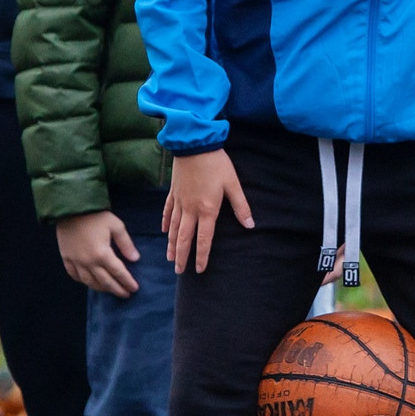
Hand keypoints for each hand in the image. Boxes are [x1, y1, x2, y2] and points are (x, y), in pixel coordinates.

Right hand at [57, 210, 141, 297]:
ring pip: (90, 282)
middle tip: (126, 294)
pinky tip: (90, 282)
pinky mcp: (66, 259)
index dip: (127, 282)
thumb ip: (126, 244)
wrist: (69, 208)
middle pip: (105, 282)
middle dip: (117, 290)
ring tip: (110, 290)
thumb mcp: (116, 225)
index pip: (118, 272)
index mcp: (102, 254)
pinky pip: (74, 276)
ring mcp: (76, 262)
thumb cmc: (95, 215)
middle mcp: (89, 262)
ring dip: (102, 288)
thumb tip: (135, 259)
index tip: (134, 289)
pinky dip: (83, 281)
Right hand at [163, 148, 252, 275]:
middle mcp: (191, 209)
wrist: (194, 143)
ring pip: (174, 228)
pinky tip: (165, 231)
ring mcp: (180, 201)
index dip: (201, 256)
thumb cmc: (216, 162)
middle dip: (182, 256)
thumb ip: (241, 206)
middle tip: (179, 271)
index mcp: (207, 209)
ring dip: (172, 244)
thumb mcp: (233, 183)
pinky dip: (166, 223)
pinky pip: (168, 211)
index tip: (199, 270)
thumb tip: (250, 225)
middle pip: (185, 238)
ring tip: (170, 258)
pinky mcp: (173, 192)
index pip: (204, 239)